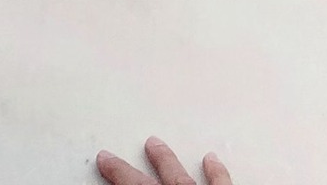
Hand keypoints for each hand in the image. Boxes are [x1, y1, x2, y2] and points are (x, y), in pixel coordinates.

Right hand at [95, 136, 233, 184]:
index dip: (116, 172)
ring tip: (157, 146)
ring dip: (168, 161)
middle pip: (150, 180)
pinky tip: (212, 160)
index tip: (104, 159)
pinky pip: (222, 184)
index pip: (131, 184)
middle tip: (117, 157)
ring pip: (182, 177)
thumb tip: (120, 182)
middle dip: (131, 170)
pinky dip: (216, 171)